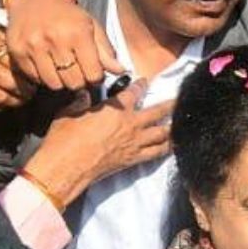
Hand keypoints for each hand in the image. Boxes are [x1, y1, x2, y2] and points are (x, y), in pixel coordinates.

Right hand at [0, 23, 35, 111]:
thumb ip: (8, 42)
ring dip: (16, 100)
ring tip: (23, 97)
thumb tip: (36, 57)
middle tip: (33, 89)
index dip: (29, 72)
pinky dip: (0, 106)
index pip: (13, 62)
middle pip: (9, 81)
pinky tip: (6, 101)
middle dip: (26, 89)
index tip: (37, 76)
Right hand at [4, 0, 123, 91]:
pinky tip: (47, 64)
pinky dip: (42, 76)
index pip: (93, 74)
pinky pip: (34, 78)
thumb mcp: (91, 26)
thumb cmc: (67, 15)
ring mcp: (33, 46)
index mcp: (77, 33)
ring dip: (61, 81)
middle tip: (77, 71)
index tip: (93, 73)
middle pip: (74, 82)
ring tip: (62, 69)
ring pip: (54, 84)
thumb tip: (121, 71)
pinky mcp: (17, 51)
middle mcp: (54, 39)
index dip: (96, 78)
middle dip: (79, 81)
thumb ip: (106, 51)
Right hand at [25, 80, 173, 204]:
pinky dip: (168, 148)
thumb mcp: (68, 113)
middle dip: (171, 104)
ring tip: (184, 122)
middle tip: (181, 99)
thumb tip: (84, 94)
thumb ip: (80, 102)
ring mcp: (135, 142)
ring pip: (163, 132)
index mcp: (115, 108)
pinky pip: (157, 153)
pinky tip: (174, 146)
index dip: (141, 85)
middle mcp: (130, 123)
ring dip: (174, 126)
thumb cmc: (63, 138)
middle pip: (158, 111)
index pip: (134, 92)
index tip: (145, 82)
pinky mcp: (134, 159)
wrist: (66, 166)